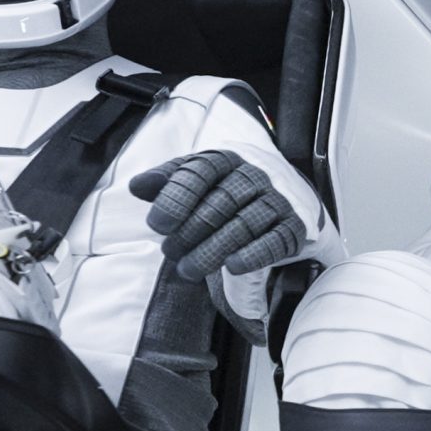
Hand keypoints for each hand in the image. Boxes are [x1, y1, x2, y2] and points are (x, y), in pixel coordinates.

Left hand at [129, 150, 306, 279]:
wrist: (281, 194)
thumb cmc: (226, 188)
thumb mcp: (195, 179)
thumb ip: (166, 181)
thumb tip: (137, 187)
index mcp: (226, 160)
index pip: (202, 171)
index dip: (178, 196)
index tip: (157, 224)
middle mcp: (254, 176)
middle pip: (221, 201)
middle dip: (191, 230)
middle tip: (170, 253)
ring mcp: (277, 200)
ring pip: (244, 224)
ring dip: (214, 249)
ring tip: (188, 270)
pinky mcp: (293, 226)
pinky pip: (276, 239)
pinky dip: (255, 254)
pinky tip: (232, 266)